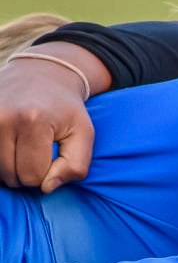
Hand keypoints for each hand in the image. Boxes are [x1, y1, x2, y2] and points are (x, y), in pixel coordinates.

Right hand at [0, 45, 98, 190]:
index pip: (33, 176)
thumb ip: (75, 166)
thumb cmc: (66, 109)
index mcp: (33, 121)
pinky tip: (10, 144)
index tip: (51, 158)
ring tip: (23, 148)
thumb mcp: (84, 135)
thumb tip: (46, 188)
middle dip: (27, 173)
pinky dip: (0, 157)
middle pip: (11, 175)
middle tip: (37, 152)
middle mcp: (3, 117)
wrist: (39, 73)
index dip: (46, 175)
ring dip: (11, 167)